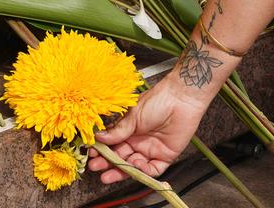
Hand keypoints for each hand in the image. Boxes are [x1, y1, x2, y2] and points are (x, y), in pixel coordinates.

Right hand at [87, 78, 209, 183]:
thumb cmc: (158, 100)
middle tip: (96, 167)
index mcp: (130, 130)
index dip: (103, 151)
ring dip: (122, 171)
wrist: (181, 99)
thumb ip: (118, 131)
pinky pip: (152, 169)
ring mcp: (151, 149)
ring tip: (108, 174)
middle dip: (108, 164)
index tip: (92, 154)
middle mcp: (139, 141)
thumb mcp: (133, 116)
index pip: (113, 145)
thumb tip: (99, 138)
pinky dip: (143, 171)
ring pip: (134, 166)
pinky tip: (135, 167)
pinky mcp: (165, 156)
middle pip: (122, 158)